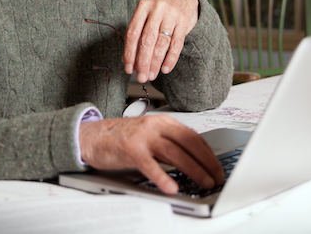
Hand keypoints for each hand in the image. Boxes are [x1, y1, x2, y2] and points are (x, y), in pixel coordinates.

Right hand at [79, 115, 223, 194]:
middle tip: (217, 177)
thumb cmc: (122, 138)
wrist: (92, 136)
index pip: (193, 137)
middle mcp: (156, 126)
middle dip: (206, 162)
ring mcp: (144, 136)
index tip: (217, 167)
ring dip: (193, 170)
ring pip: (175, 153)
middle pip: (188, 144)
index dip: (209, 153)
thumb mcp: (150, 136)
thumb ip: (169, 144)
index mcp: (164, 122)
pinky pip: (150, 165)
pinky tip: (171, 187)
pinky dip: (162, 177)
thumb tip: (194, 161)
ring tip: (204, 182)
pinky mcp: (130, 149)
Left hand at [124, 0, 198, 82]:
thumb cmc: (160, 11)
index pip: (133, 33)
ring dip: (156, 62)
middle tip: (141, 77)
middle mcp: (157, 9)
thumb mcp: (146, 17)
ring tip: (152, 75)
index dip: (129, 53)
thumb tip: (126, 60)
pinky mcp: (184, 21)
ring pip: (162, 43)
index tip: (128, 69)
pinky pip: (177, 43)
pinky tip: (165, 68)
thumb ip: (137, 35)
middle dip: (143, 61)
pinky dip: (171, 58)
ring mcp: (171, 14)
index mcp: (143, 7)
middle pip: (147, 40)